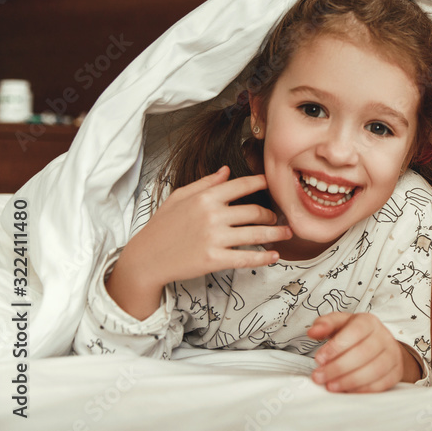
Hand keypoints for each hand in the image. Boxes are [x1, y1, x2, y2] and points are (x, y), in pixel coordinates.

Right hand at [114, 167, 291, 290]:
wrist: (145, 258)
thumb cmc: (162, 226)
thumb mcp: (179, 197)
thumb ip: (205, 183)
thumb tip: (226, 171)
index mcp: (205, 197)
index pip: (243, 185)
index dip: (263, 183)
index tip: (275, 184)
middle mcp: (212, 215)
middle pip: (254, 211)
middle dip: (271, 214)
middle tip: (278, 216)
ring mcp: (214, 238)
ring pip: (256, 234)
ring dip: (276, 233)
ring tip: (286, 233)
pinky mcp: (214, 260)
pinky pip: (246, 257)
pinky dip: (264, 257)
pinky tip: (274, 255)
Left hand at [309, 313, 414, 391]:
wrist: (379, 345)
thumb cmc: (354, 335)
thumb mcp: (339, 324)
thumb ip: (324, 324)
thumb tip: (313, 332)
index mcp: (369, 321)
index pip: (355, 332)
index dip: (336, 347)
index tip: (318, 359)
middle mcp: (384, 336)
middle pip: (363, 353)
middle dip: (338, 367)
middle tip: (319, 377)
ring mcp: (392, 355)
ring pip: (374, 370)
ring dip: (349, 381)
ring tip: (330, 386)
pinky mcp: (396, 372)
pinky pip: (381, 384)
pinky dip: (362, 390)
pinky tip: (346, 391)